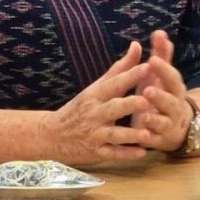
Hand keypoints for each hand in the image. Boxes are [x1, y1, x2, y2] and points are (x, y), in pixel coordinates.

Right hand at [41, 42, 155, 164]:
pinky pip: (112, 154)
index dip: (130, 76)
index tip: (147, 67)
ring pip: (113, 134)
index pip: (114, 83)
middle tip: (146, 101)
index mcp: (95, 94)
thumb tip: (137, 45)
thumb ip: (119, 69)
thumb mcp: (96, 87)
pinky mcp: (95, 152)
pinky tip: (141, 152)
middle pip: (113, 108)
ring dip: (130, 134)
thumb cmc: (80, 107)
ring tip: (147, 133)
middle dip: (128, 104)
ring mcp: (94, 134)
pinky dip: (126, 154)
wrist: (52, 134)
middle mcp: (94, 113)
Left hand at [132, 30, 193, 153]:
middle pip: (171, 101)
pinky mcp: (160, 141)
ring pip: (164, 123)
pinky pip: (155, 141)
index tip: (152, 59)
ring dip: (155, 120)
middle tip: (148, 90)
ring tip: (145, 116)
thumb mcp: (161, 76)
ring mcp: (169, 125)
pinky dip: (149, 139)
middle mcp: (175, 106)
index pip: (172, 77)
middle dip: (160, 96)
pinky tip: (141, 137)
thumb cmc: (163, 95)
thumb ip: (161, 56)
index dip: (164, 69)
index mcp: (174, 89)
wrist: (176, 127)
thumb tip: (159, 32)